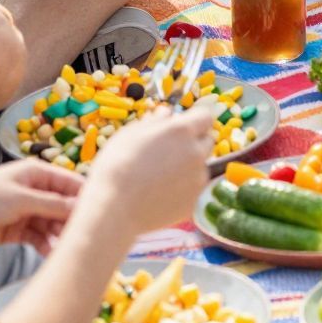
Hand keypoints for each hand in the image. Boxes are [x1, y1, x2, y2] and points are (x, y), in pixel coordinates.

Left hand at [0, 161, 81, 254]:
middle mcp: (34, 190)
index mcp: (36, 173)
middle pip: (62, 205)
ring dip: (58, 235)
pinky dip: (45, 245)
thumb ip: (52, 204)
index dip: (83, 197)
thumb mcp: (20, 199)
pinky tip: (51, 254)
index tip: (98, 214)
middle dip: (70, 220)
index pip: (68, 182)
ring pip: (51, 223)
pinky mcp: (17, 229)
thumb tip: (81, 206)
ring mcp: (25, 210)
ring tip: (65, 250)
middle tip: (80, 238)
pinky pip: (38, 236)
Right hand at [85, 102, 216, 233]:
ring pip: (201, 166)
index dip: (194, 119)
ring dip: (189, 165)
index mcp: (181, 131)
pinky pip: (193, 188)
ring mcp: (197, 178)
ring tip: (161, 175)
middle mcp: (196, 152)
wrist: (114, 208)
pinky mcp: (194, 201)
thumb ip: (154, 121)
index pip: (205, 116)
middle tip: (169, 151)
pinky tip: (161, 192)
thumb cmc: (117, 165)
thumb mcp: (130, 133)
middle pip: (206, 140)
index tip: (181, 125)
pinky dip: (183, 187)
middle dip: (193, 141)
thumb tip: (166, 114)